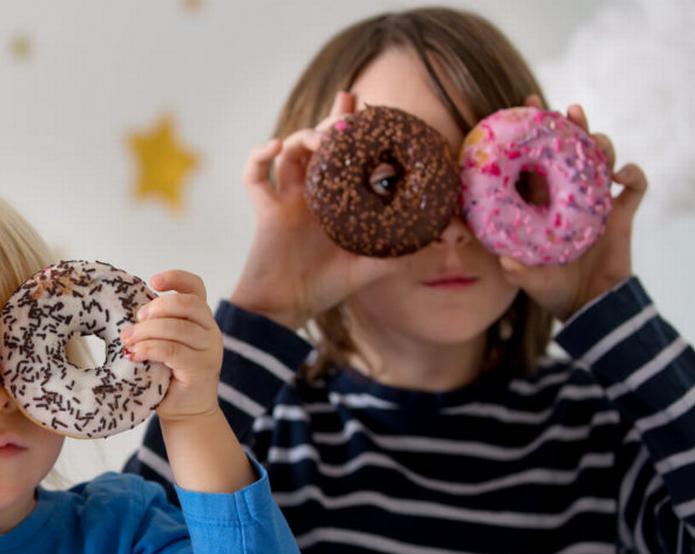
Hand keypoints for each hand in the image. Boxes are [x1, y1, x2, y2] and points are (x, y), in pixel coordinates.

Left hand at [121, 270, 222, 422]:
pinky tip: (135, 354)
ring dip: (147, 331)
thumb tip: (130, 310)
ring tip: (128, 340)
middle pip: (188, 304)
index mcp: (201, 318)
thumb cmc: (169, 375)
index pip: (196, 287)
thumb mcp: (164, 342)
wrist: (185, 412)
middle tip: (136, 319)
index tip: (152, 281)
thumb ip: (157, 324)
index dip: (176, 278)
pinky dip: (149, 349)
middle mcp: (210, 330)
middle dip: (157, 307)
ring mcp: (209, 350)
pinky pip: (172, 351)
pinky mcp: (201, 369)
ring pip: (178, 328)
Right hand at [233, 90, 394, 328]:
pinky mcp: (266, 209)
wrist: (287, 307)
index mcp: (335, 201)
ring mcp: (287, 198)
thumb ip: (399, 254)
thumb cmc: (325, 287)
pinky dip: (259, 156)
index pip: (347, 156)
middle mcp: (312, 193)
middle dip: (333, 120)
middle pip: (319, 144)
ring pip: (290, 152)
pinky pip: (254, 176)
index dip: (356, 131)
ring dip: (303, 136)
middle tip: (350, 105)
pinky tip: (275, 146)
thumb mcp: (370, 267)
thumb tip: (440, 242)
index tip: (373, 110)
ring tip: (322, 137)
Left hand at [497, 97, 648, 320]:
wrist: (591, 307)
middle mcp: (568, 197)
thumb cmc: (553, 292)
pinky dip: (633, 175)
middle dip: (572, 125)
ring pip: (602, 160)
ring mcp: (597, 202)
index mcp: (541, 204)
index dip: (531, 135)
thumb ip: (519, 273)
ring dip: (602, 144)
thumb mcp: (531, 282)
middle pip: (571, 150)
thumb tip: (506, 262)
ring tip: (595, 141)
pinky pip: (634, 187)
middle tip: (569, 109)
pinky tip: (622, 175)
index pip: (534, 161)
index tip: (526, 107)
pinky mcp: (621, 214)